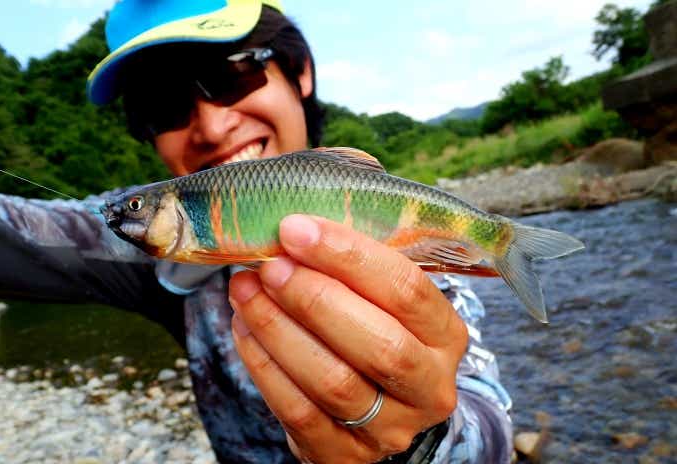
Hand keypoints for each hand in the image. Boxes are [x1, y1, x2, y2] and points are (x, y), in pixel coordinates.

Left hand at [228, 215, 468, 462]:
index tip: (296, 229)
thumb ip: (354, 267)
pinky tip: (245, 328)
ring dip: (278, 328)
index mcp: (446, 335)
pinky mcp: (346, 456)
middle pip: (377, 343)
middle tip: (270, 266)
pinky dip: (264, 365)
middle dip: (313, 298)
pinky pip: (298, 411)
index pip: (407, 290)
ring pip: (333, 380)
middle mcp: (429, 387)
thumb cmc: (376, 332)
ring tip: (246, 290)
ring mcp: (390, 429)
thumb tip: (293, 229)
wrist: (379, 407)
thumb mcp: (384, 300)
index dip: (348, 256)